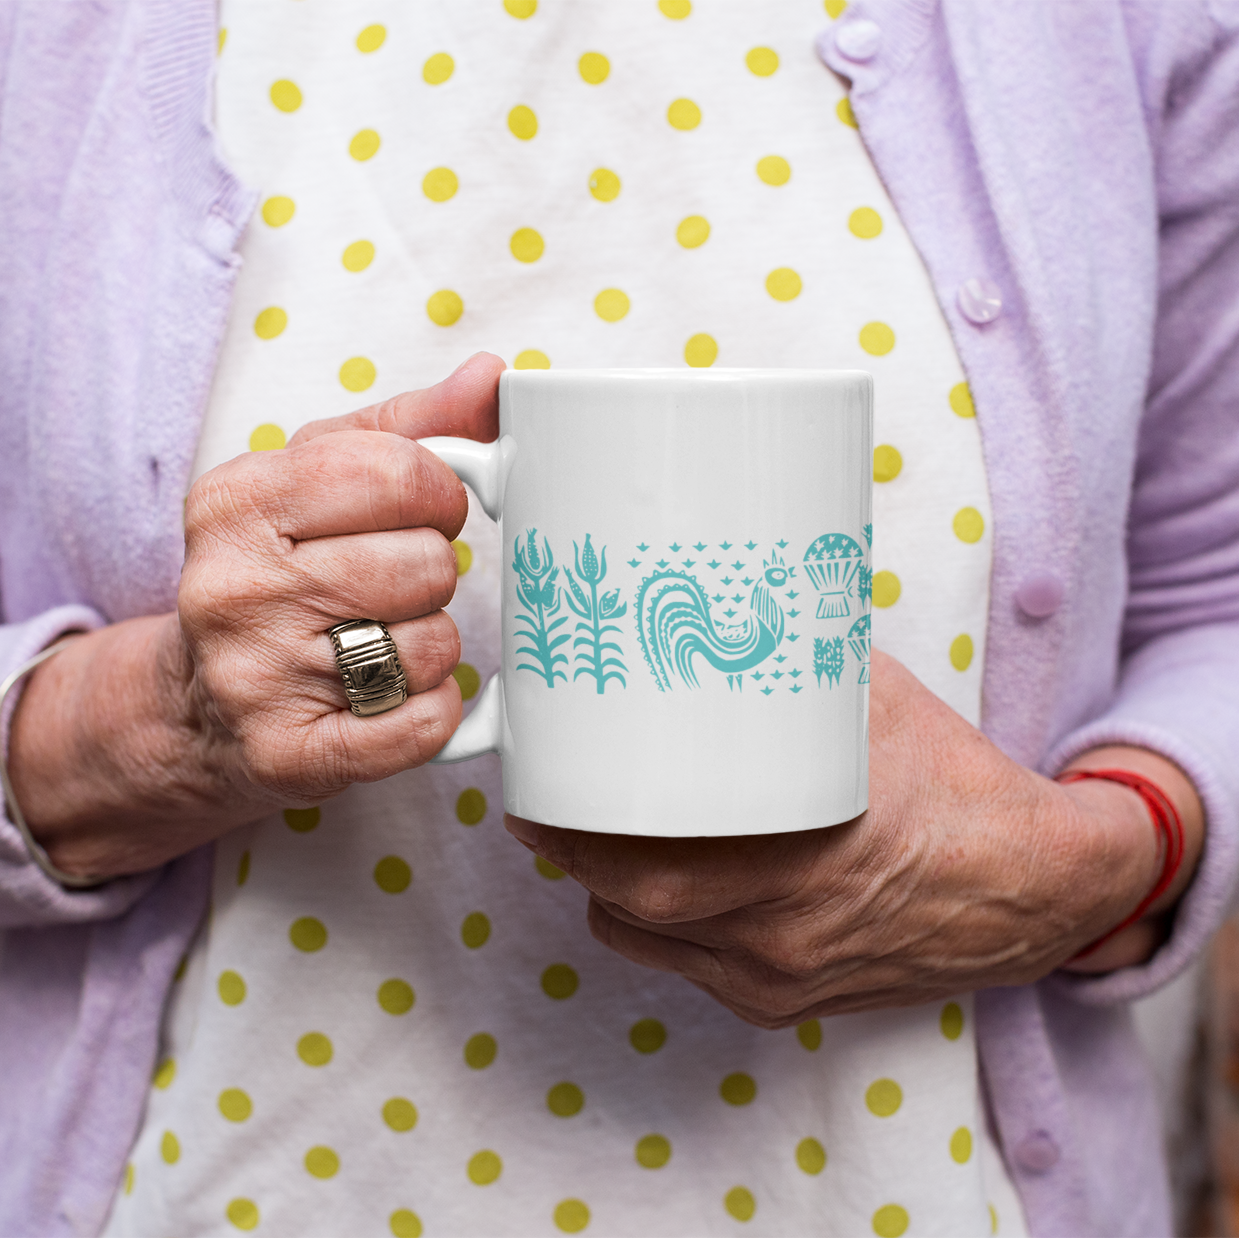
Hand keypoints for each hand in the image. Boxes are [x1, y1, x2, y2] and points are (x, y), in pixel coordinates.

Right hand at [9, 353, 504, 876]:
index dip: (438, 495)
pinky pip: (425, 724)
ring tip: (378, 643)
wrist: (198, 705)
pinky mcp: (289, 755)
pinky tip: (396, 699)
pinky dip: (434, 712)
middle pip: (428, 563)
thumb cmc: (279, 572)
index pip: (400, 472)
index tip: (422, 514)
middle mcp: (234, 587)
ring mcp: (254, 678)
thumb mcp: (319, 477)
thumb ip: (412, 424)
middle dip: (432, 575)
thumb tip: (494, 377)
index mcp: (239, 500)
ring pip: (433, 644)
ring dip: (430, 646)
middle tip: (390, 590)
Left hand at [504, 649, 1202, 1025]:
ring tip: (601, 842)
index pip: (644, 870)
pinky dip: (661, 932)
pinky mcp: (790, 1006)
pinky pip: (693, 973)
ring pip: (652, 944)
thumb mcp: (876, 701)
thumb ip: (798, 670)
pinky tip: (667, 891)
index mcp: (800, 858)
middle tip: (548, 810)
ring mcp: (783, 979)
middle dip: (574, 857)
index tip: (532, 800)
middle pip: (632, 908)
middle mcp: (782, 935)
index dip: (571, 838)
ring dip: (613, 894)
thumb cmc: (956, 784)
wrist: (1037, 885)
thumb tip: (732, 612)